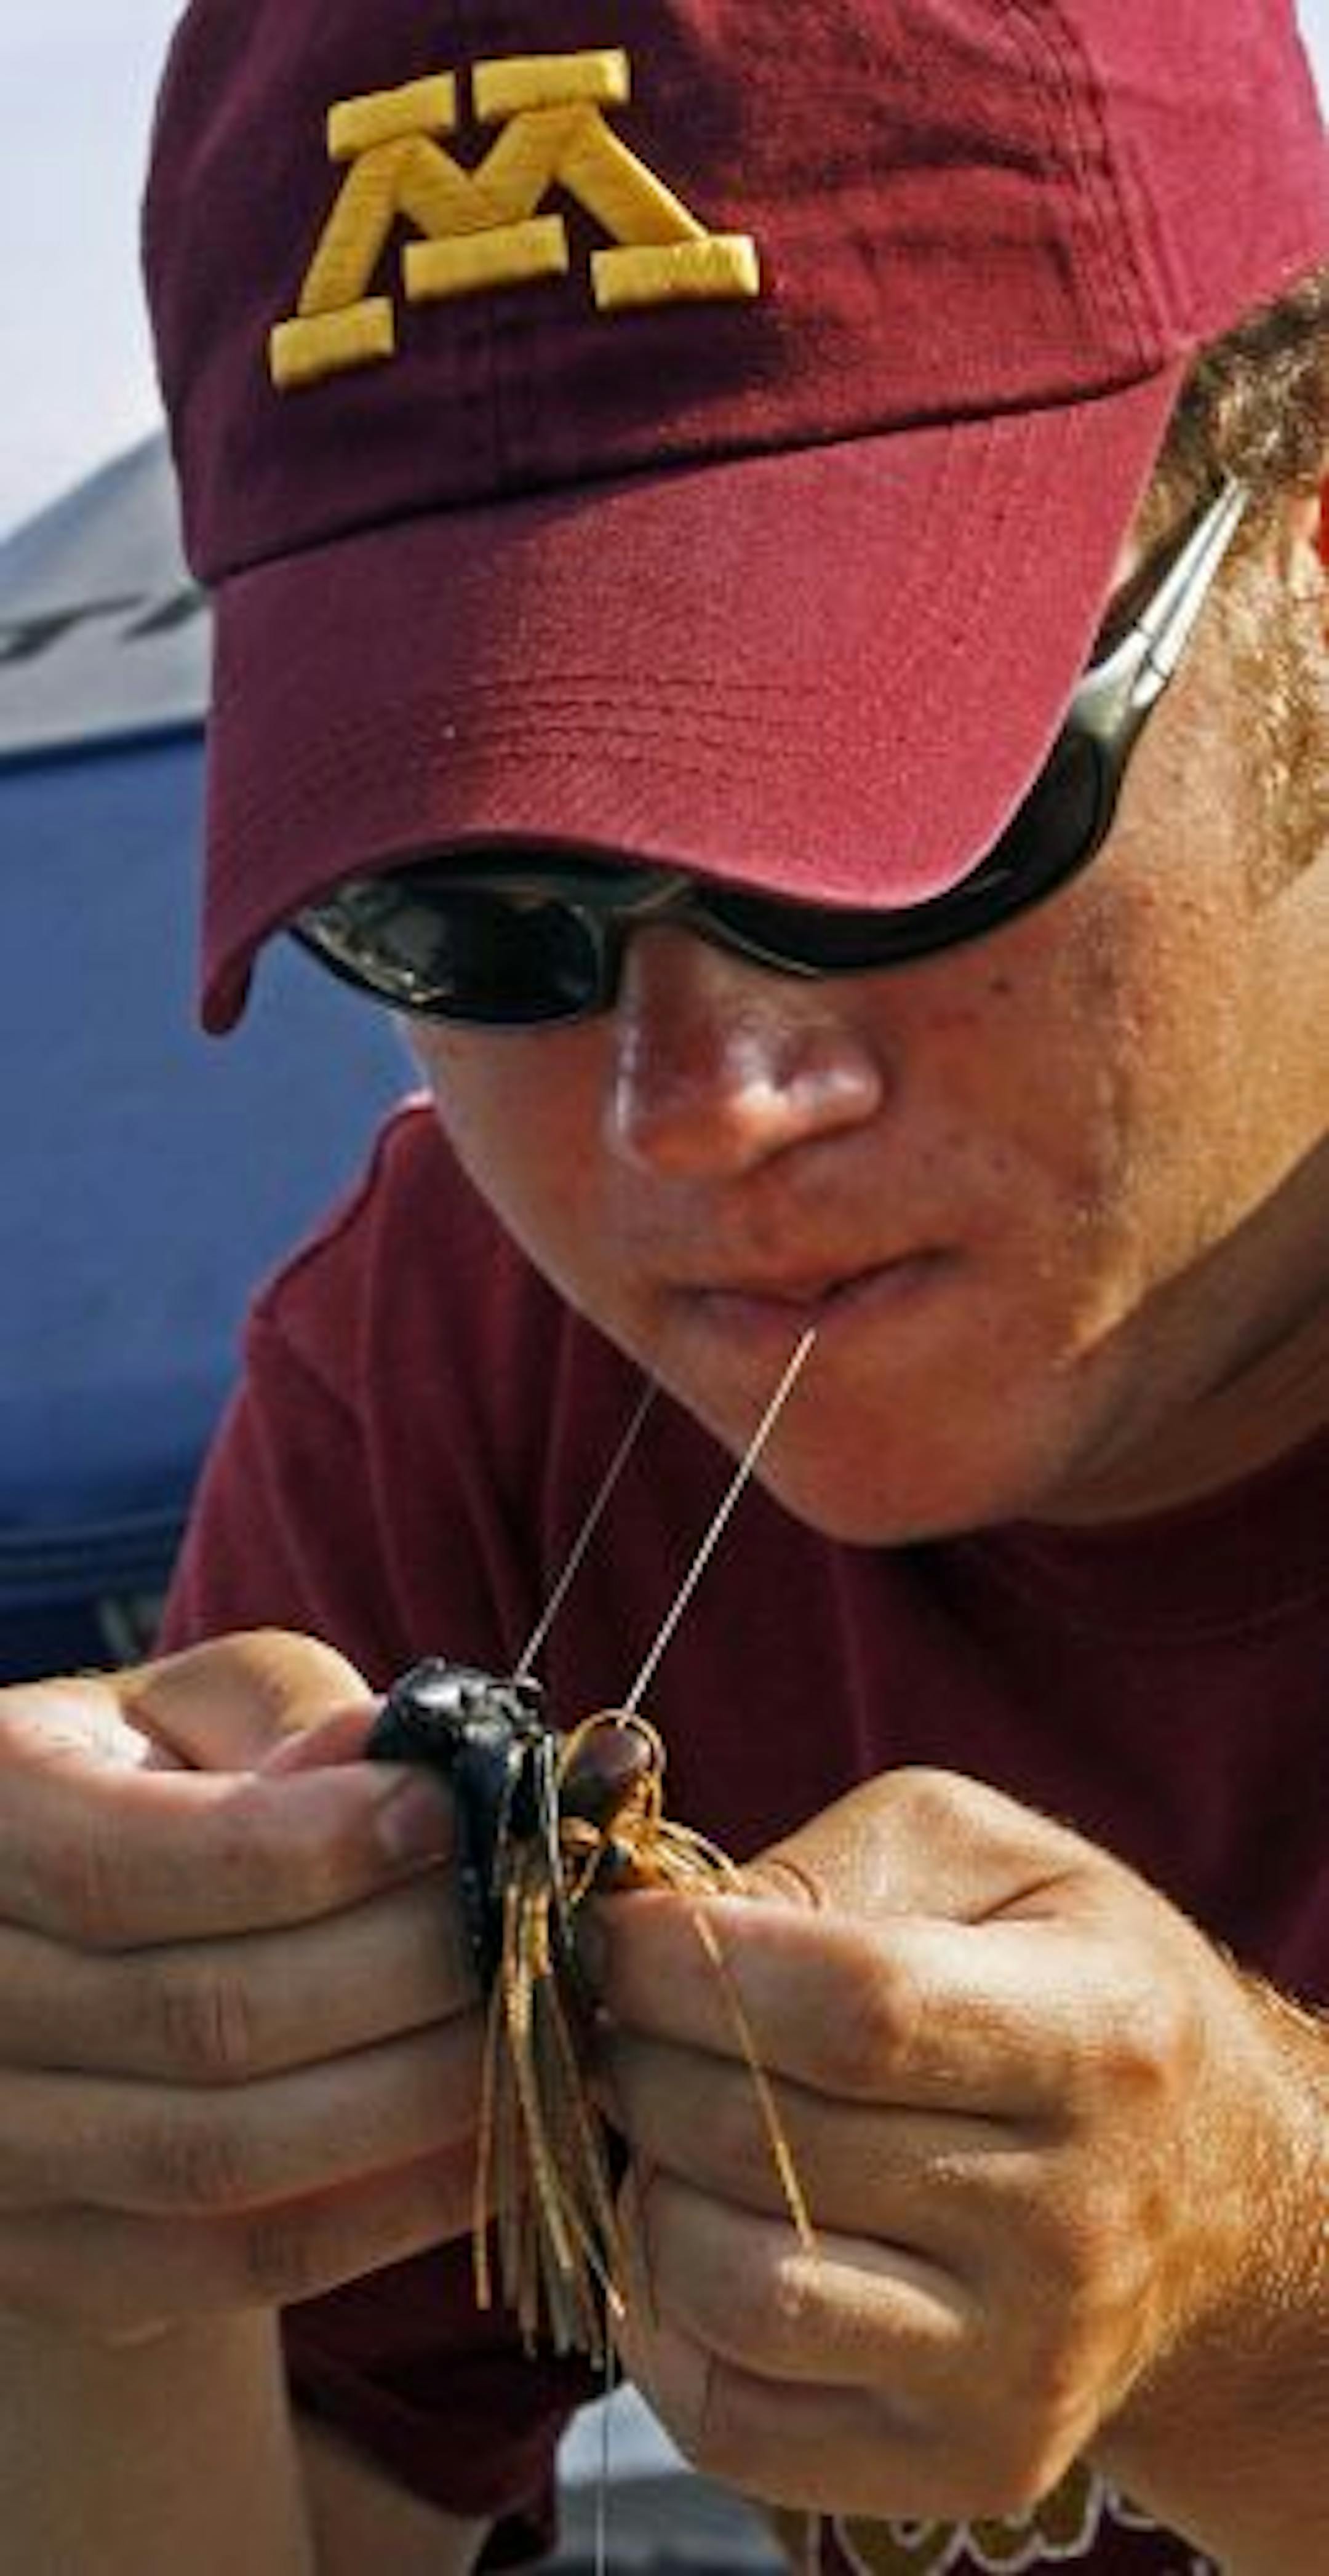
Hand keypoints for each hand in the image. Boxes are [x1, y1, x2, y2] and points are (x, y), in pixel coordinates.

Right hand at [0, 1632, 481, 2342]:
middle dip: (408, 1974)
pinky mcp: (57, 2266)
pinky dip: (391, 2213)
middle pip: (200, 2021)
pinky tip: (501, 2140)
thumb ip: (294, 1717)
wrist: (75, 1948)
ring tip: (548, 2028)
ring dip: (420, 2101)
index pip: (133, 1863)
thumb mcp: (205, 1708)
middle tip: (546, 1927)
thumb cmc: (167, 1785)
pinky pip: (241, 2264)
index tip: (461, 1815)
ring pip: (224, 2163)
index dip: (315, 1850)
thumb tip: (403, 1761)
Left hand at [590, 1769, 1323, 2538]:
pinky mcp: (966, 2462)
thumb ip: (828, 1868)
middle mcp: (1075, 2223)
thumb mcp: (986, 1858)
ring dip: (641, 2191)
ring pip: (735, 2294)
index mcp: (1098, 2038)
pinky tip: (683, 2233)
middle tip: (623, 2021)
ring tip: (655, 2128)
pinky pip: (733, 2418)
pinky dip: (656, 2323)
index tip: (614, 1934)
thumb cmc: (1068, 1982)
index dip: (691, 1968)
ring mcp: (1022, 2365)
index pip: (855, 2012)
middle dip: (639, 2061)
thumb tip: (662, 1937)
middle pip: (766, 2145)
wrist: (1211, 2188)